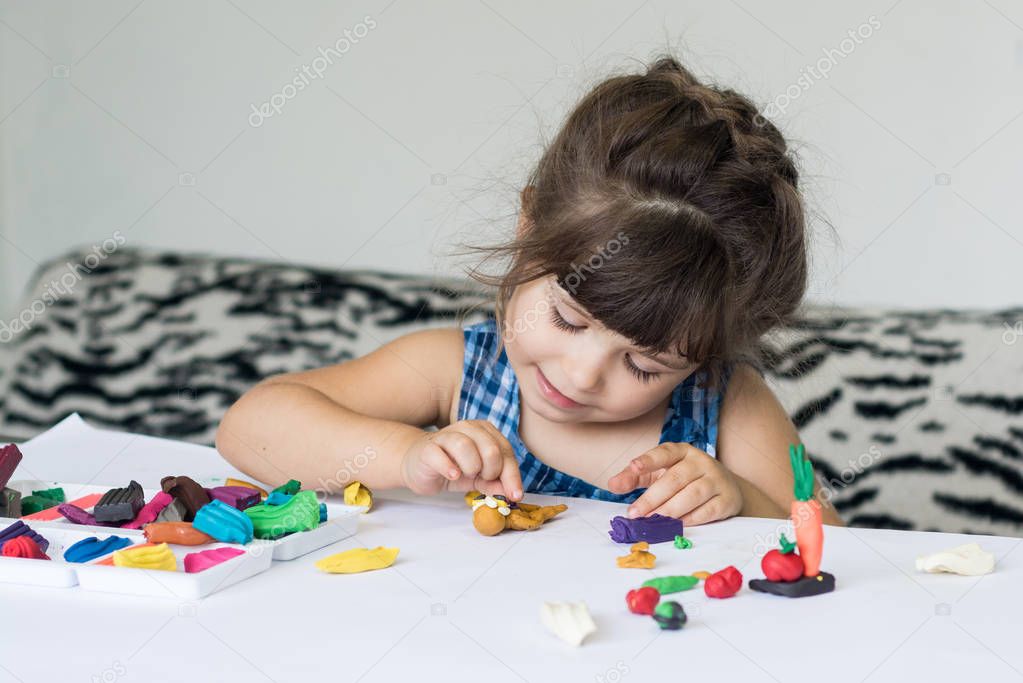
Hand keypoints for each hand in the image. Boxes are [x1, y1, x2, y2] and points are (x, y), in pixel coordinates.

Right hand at [400, 419, 522, 500]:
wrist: (418, 465)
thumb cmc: (452, 467)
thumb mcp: (478, 478)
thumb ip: (495, 483)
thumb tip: (512, 494)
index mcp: (484, 431)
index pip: (506, 452)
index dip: (512, 476)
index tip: (515, 495)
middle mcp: (467, 428)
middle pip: (490, 449)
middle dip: (491, 471)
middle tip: (481, 479)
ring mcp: (445, 435)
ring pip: (466, 446)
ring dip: (471, 468)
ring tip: (466, 475)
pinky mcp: (428, 447)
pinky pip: (440, 454)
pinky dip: (449, 468)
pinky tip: (453, 475)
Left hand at [606, 442, 742, 525]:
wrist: (725, 487)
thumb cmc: (684, 478)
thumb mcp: (659, 473)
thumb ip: (634, 477)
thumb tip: (613, 484)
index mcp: (681, 451)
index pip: (664, 452)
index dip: (648, 460)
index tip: (633, 467)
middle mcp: (700, 462)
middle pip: (675, 479)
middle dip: (652, 498)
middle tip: (634, 514)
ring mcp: (716, 479)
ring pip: (692, 495)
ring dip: (670, 510)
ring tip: (652, 522)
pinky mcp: (727, 499)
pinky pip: (707, 511)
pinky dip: (690, 519)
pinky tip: (675, 526)